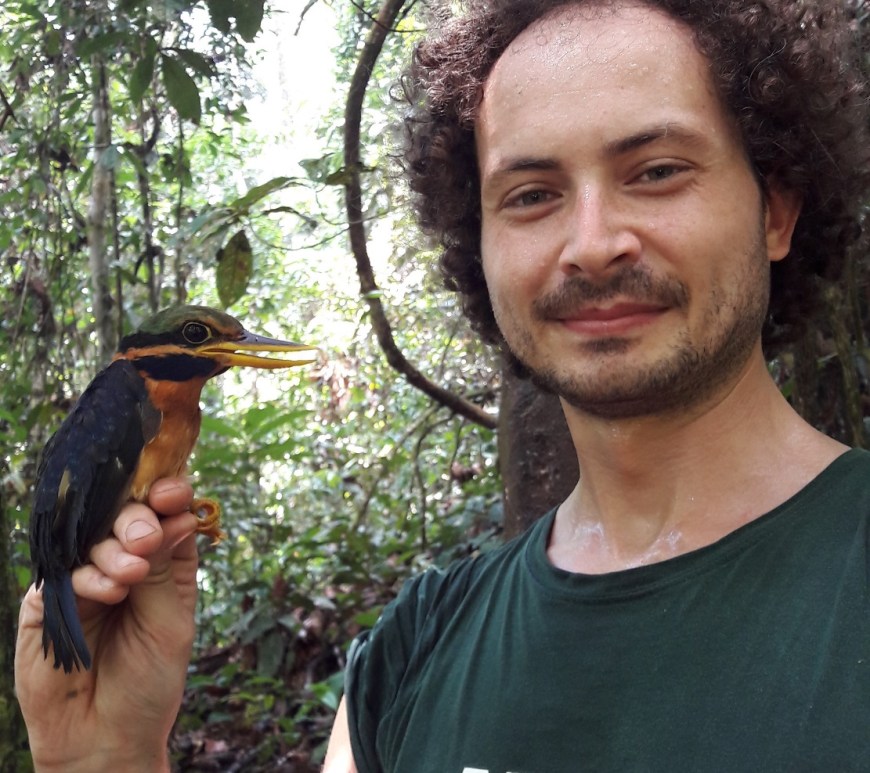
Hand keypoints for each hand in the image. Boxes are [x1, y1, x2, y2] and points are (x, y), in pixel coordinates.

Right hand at [15, 478, 199, 772]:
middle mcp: (125, 563)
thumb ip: (166, 571)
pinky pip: (64, 573)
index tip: (173, 491)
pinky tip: (109, 590)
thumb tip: (178, 515)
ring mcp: (85, 579)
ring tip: (131, 574)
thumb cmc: (148, 683)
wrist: (104, 738)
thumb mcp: (170, 624)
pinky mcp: (49, 602)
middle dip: (137, 519)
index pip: (166, 513)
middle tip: (146, 537)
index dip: (169, 494)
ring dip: (115, 549)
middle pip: (126, 516)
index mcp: (165, 563)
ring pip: (93, 539)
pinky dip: (90, 577)